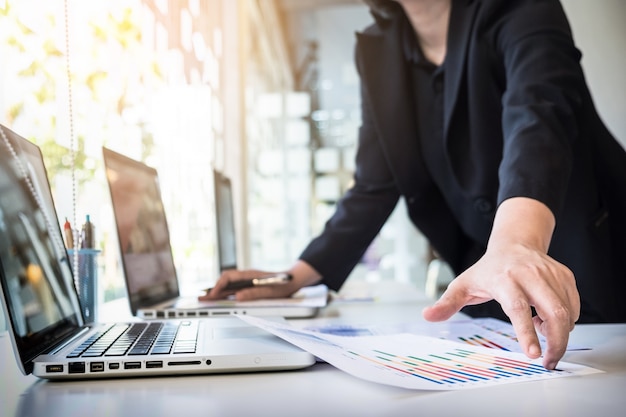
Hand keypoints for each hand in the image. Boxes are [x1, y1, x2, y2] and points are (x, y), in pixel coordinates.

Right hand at [199, 260, 321, 301]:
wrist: (293, 280)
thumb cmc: (283, 284)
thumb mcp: (270, 291)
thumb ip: (255, 293)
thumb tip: (238, 297)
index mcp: (250, 275)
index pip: (228, 278)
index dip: (218, 287)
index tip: (211, 296)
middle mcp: (246, 276)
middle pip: (225, 280)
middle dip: (213, 290)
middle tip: (202, 299)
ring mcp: (247, 280)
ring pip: (228, 284)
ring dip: (218, 292)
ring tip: (206, 300)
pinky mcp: (249, 285)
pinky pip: (234, 288)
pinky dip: (225, 293)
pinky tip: (221, 299)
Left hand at [423, 197, 580, 369]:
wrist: (514, 243)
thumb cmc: (487, 269)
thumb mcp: (463, 284)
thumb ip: (447, 303)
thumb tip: (427, 316)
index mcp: (504, 279)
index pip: (518, 308)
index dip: (526, 333)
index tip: (533, 355)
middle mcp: (530, 274)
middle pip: (554, 311)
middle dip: (557, 342)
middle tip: (549, 361)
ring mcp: (550, 274)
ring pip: (567, 311)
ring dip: (560, 331)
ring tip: (543, 333)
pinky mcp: (565, 276)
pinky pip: (573, 305)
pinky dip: (566, 320)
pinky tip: (548, 319)